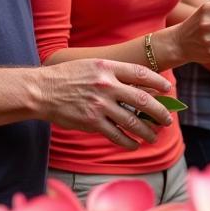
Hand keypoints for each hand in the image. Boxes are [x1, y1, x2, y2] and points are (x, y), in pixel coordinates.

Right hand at [36, 59, 172, 149]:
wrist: (41, 91)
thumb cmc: (68, 77)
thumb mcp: (92, 66)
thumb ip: (114, 74)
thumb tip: (140, 87)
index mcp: (107, 68)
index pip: (141, 74)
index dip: (158, 82)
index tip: (168, 89)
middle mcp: (106, 86)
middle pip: (143, 100)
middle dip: (160, 112)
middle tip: (167, 120)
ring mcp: (100, 105)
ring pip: (132, 121)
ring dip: (147, 131)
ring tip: (153, 136)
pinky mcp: (91, 122)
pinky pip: (116, 135)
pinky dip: (128, 142)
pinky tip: (134, 144)